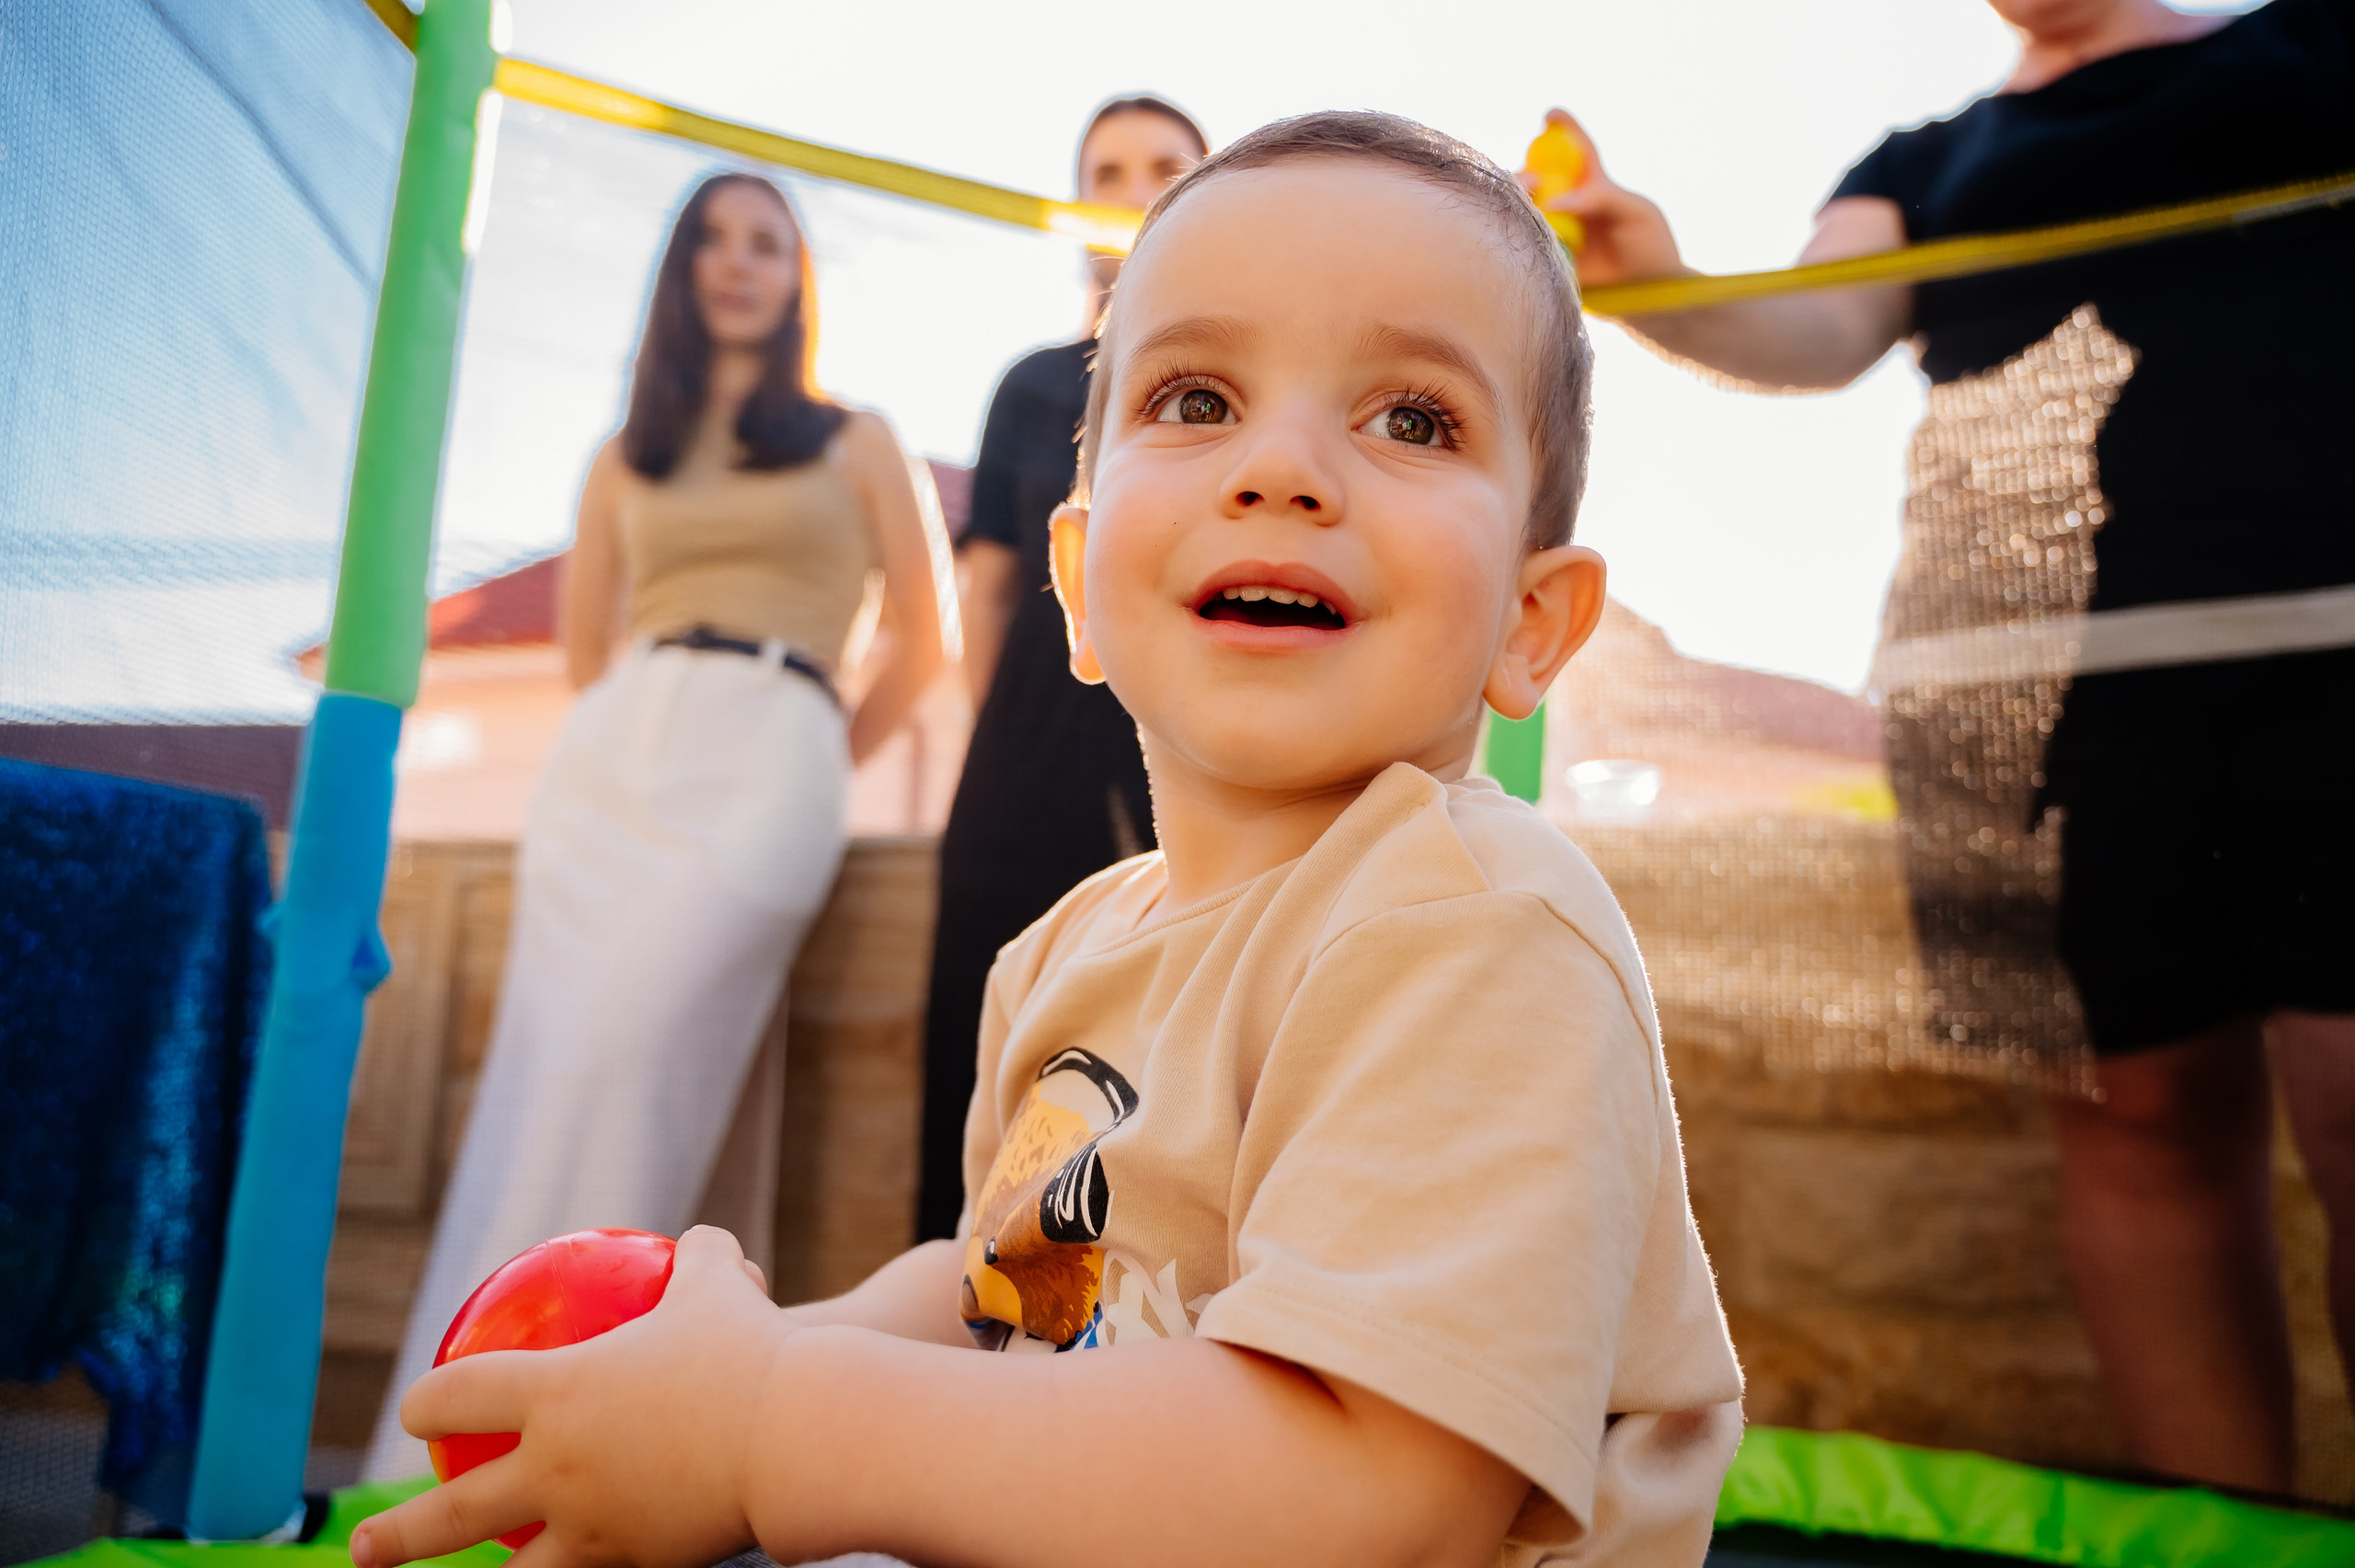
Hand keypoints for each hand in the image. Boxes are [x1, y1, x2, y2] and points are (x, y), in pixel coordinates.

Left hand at [351, 1228, 788, 1567]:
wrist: (798, 1435)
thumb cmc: (754, 1349)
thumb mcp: (724, 1286)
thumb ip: (702, 1261)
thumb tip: (702, 1242)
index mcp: (556, 1394)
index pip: (460, 1395)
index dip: (426, 1402)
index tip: (413, 1413)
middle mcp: (556, 1467)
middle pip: (453, 1512)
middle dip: (399, 1535)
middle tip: (364, 1547)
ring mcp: (592, 1523)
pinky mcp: (638, 1562)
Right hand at [1520, 109, 1687, 289]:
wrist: (1648, 301)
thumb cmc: (1652, 250)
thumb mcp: (1638, 213)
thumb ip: (1603, 197)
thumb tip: (1556, 201)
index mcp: (1596, 186)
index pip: (1577, 150)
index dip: (1563, 129)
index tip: (1550, 115)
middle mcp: (1571, 206)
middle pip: (1538, 177)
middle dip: (1526, 172)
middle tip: (1533, 181)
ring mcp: (1558, 233)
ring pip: (1525, 209)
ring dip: (1519, 203)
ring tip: (1532, 208)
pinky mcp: (1549, 259)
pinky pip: (1525, 243)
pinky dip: (1520, 235)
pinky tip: (1525, 236)